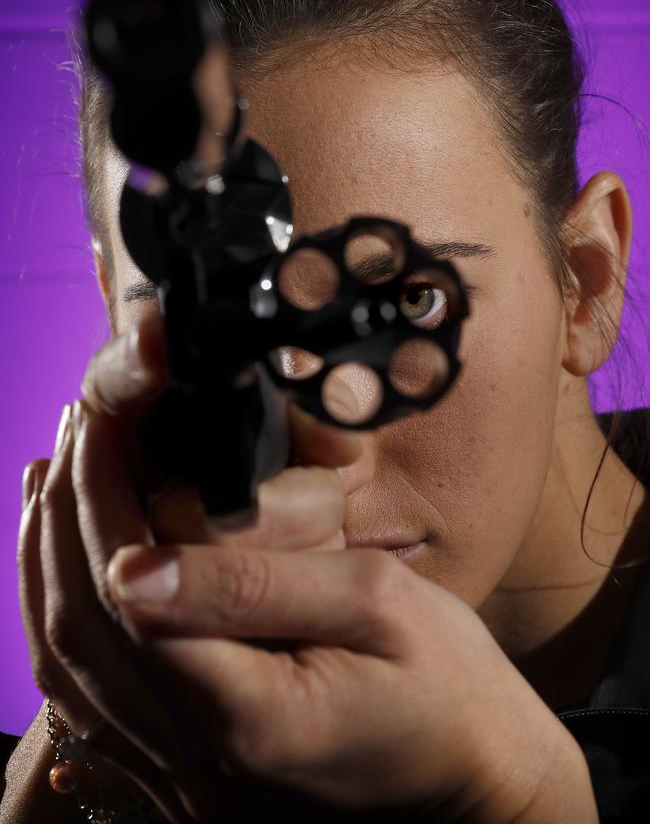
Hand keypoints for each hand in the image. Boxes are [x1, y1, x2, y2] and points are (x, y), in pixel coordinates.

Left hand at [19, 312, 595, 822]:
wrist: (473, 781)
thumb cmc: (448, 688)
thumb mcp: (381, 608)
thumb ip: (260, 585)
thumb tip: (138, 563)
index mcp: (250, 715)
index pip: (132, 597)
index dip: (102, 500)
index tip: (100, 427)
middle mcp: (198, 761)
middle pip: (84, 632)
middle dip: (65, 519)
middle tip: (74, 436)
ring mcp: (186, 778)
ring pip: (71, 669)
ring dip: (50, 567)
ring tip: (52, 485)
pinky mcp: (189, 774)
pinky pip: (94, 700)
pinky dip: (67, 623)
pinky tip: (70, 567)